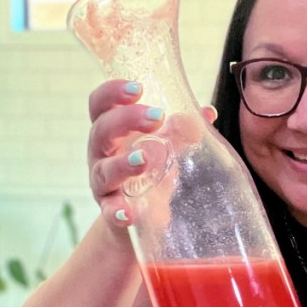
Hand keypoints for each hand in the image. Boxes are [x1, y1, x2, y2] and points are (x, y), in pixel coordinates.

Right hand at [86, 80, 216, 227]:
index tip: (138, 88)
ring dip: (123, 164)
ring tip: (144, 159)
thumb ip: (180, 131)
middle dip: (125, 120)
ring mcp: (103, 184)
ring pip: (104, 171)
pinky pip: (109, 211)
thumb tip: (206, 112)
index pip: (100, 106)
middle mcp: (101, 155)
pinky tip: (129, 214)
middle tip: (156, 116)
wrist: (139, 218)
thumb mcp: (163, 148)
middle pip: (101, 132)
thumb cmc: (147, 172)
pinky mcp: (110, 211)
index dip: (113, 93)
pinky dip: (117, 212)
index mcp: (112, 133)